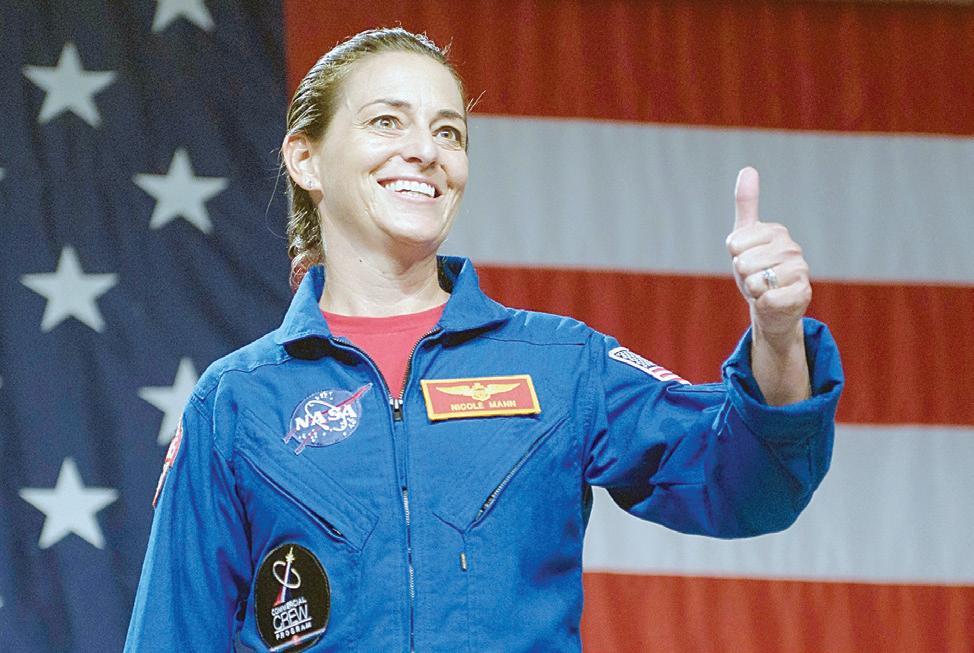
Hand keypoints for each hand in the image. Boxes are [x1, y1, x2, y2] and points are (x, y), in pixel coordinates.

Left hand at [725, 167, 810, 339]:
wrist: (771, 306)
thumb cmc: (755, 270)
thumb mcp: (744, 237)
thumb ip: (747, 204)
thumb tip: (749, 168)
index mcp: (776, 231)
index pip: (734, 244)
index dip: (735, 257)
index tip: (747, 259)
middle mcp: (791, 248)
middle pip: (743, 264)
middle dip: (743, 276)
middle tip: (756, 278)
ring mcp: (801, 270)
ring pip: (755, 282)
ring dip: (754, 291)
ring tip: (765, 288)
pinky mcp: (803, 293)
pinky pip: (767, 298)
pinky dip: (763, 304)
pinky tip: (773, 301)